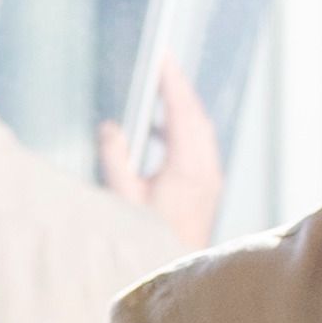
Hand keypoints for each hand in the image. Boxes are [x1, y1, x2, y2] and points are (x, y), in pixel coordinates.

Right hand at [98, 61, 226, 251]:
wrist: (174, 266)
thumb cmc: (148, 238)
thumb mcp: (123, 196)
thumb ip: (115, 157)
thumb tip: (110, 128)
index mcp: (186, 166)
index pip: (180, 110)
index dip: (171, 80)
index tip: (162, 57)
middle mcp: (206, 169)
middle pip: (195, 115)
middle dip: (179, 87)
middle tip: (163, 64)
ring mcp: (211, 177)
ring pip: (201, 129)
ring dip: (183, 107)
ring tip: (164, 90)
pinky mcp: (210, 186)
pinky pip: (201, 144)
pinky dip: (185, 128)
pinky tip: (163, 131)